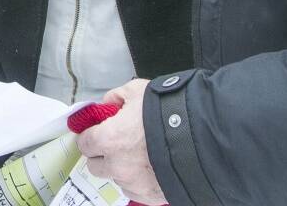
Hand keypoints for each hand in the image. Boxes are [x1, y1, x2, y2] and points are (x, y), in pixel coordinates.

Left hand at [75, 79, 166, 204]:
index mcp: (108, 140)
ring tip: (141, 155)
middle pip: (95, 165)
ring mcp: (133, 184)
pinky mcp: (150, 196)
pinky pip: (135, 190)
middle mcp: (116, 166)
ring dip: (122, 168)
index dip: (91, 136)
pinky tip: (152, 167)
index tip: (98, 132)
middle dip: (102, 154)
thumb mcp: (138, 91)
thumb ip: (116, 96)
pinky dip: (139, 181)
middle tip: (118, 143)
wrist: (202, 138)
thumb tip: (108, 103)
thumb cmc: (169, 112)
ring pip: (116, 178)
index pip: (85, 143)